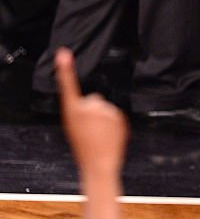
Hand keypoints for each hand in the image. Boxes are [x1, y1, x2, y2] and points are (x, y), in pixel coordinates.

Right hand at [56, 48, 128, 176]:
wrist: (99, 164)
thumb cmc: (84, 149)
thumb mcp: (73, 128)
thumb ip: (80, 111)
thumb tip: (90, 102)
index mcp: (72, 111)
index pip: (68, 85)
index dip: (65, 69)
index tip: (63, 53)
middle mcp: (88, 107)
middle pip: (93, 100)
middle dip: (93, 111)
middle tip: (90, 130)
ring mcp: (104, 110)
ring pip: (105, 108)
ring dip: (104, 119)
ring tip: (100, 136)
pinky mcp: (117, 114)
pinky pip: (116, 115)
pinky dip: (114, 123)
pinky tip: (108, 135)